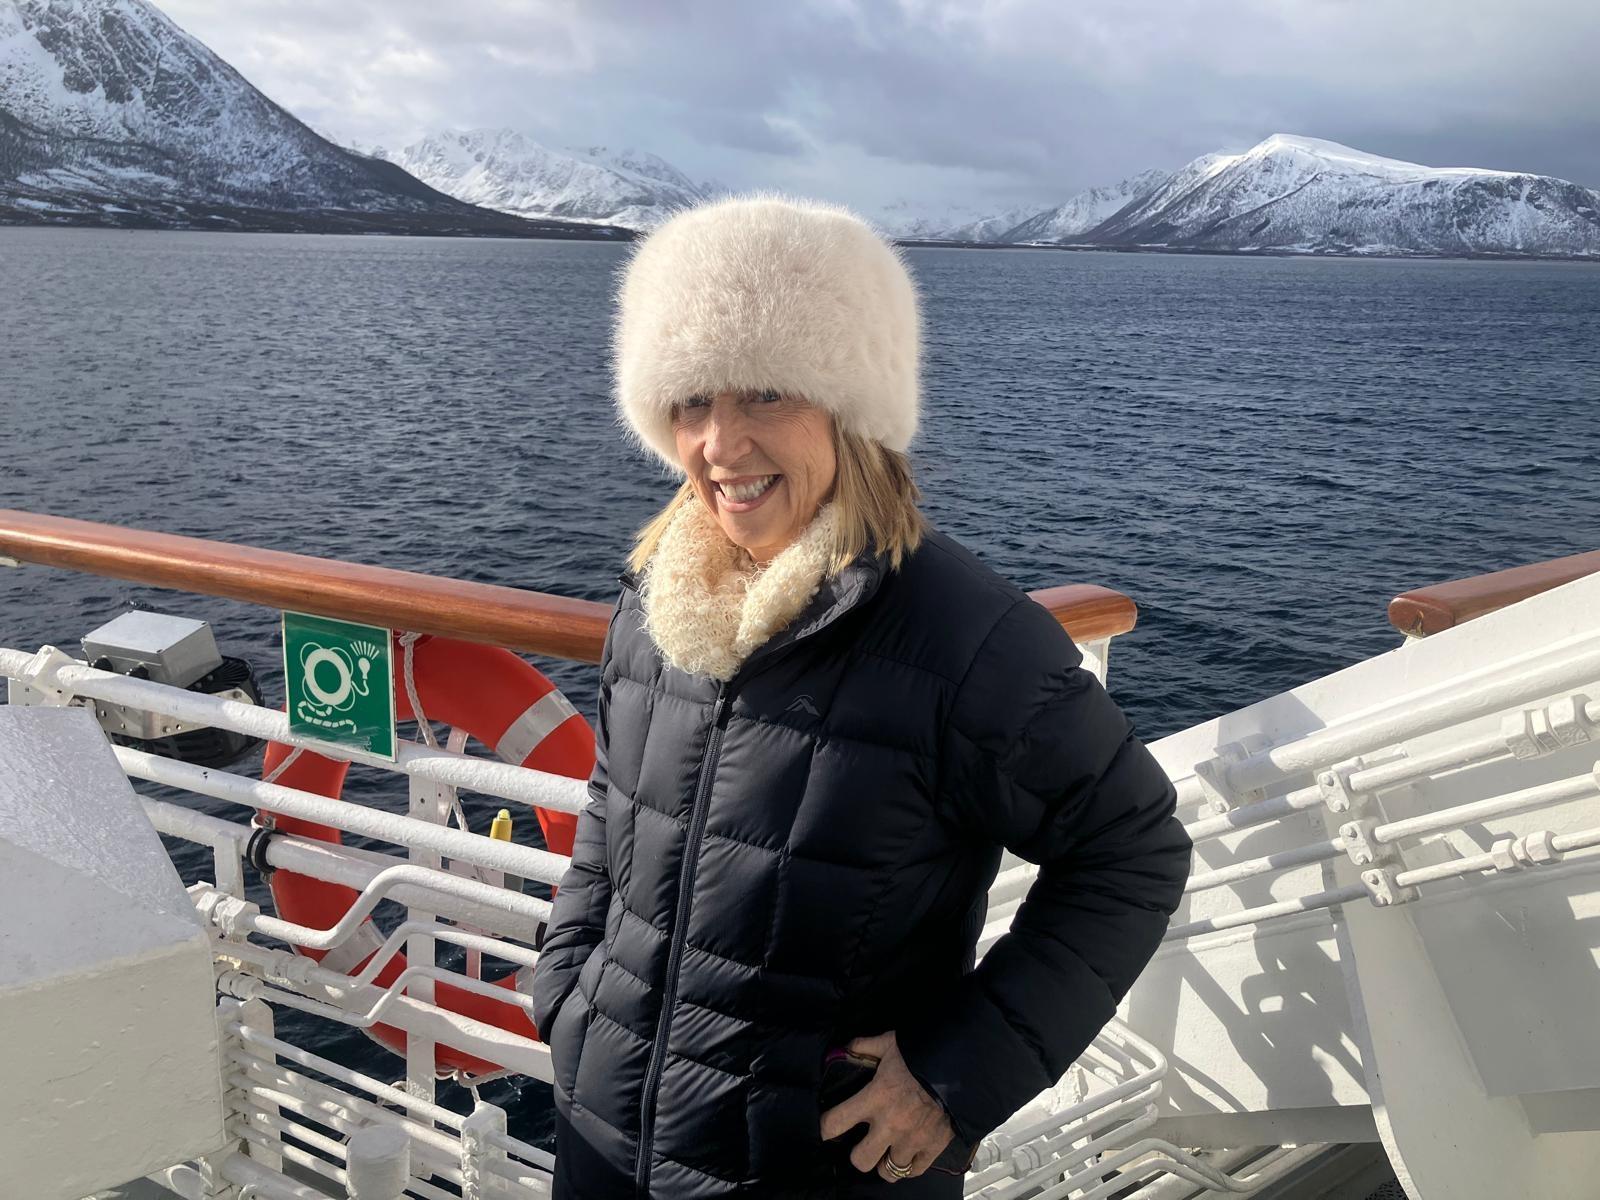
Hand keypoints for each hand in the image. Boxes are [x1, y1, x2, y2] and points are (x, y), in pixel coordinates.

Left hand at [818, 1031, 955, 1181]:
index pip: (835, 1123)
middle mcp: (889, 1125)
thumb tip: (846, 1047)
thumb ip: (865, 1046)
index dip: (826, 1128)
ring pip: (888, 1171)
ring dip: (885, 1161)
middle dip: (859, 1154)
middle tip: (864, 1144)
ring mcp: (912, 1140)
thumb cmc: (922, 1053)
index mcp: (874, 1098)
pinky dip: (908, 1166)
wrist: (961, 1065)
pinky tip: (907, 1154)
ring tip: (887, 1151)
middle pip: (860, 1160)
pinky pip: (913, 1171)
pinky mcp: (933, 1147)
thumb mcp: (889, 1043)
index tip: (828, 1128)